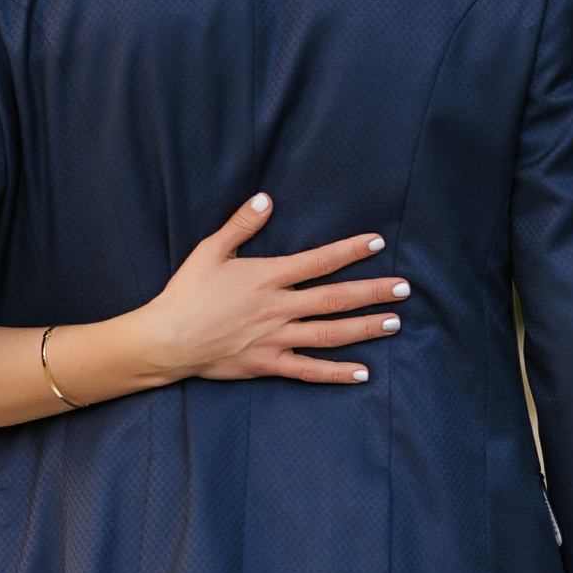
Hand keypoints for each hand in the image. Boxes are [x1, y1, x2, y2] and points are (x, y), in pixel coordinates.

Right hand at [133, 196, 407, 384]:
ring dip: (365, 327)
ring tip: (394, 323)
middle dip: (373, 292)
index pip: (319, 261)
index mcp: (267, 277)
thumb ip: (240, 225)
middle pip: (336, 298)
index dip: (350, 251)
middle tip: (404, 289)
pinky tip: (363, 373)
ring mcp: (276, 337)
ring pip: (331, 333)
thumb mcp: (209, 251)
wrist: (167, 339)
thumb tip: (265, 200)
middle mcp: (278, 307)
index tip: (377, 243)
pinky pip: (309, 370)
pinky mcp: (268, 363)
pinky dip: (337, 373)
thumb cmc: (186, 292)